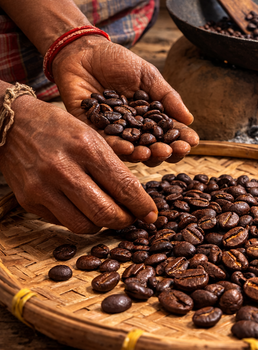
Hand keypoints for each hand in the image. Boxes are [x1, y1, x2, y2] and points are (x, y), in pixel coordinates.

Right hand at [0, 95, 157, 233]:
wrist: (12, 124)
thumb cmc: (59, 127)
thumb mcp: (92, 136)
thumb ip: (112, 166)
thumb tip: (134, 197)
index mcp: (87, 148)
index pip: (124, 187)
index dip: (142, 206)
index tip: (151, 214)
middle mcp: (65, 169)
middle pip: (106, 213)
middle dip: (125, 221)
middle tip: (131, 218)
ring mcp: (44, 187)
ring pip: (84, 226)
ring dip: (102, 225)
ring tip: (108, 214)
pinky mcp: (29, 201)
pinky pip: (62, 223)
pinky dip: (79, 220)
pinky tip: (84, 208)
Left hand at [52, 35, 198, 164]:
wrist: (83, 51)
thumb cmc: (118, 62)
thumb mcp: (148, 75)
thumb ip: (167, 97)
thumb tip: (189, 120)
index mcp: (150, 118)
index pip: (169, 134)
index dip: (181, 139)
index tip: (192, 142)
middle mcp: (135, 129)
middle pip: (153, 149)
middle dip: (164, 152)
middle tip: (170, 151)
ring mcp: (115, 132)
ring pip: (132, 151)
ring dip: (143, 155)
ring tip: (151, 153)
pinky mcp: (92, 130)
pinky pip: (106, 144)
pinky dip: (118, 148)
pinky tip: (129, 149)